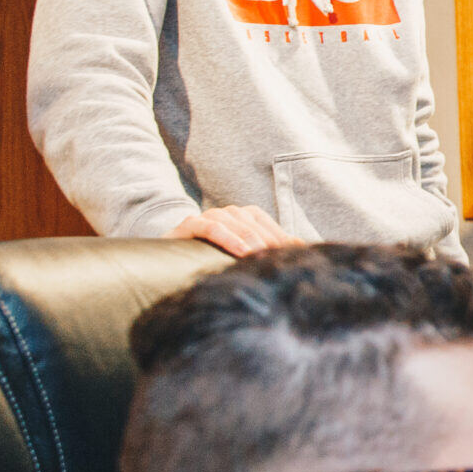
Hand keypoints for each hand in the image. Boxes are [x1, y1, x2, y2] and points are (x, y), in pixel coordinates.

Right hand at [170, 205, 295, 256]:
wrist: (169, 258)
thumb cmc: (212, 257)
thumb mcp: (242, 254)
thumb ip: (268, 248)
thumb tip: (303, 247)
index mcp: (241, 216)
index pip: (265, 222)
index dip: (280, 235)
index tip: (296, 252)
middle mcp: (226, 213)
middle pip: (252, 222)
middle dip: (268, 239)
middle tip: (281, 256)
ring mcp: (207, 216)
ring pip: (233, 223)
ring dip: (250, 238)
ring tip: (262, 255)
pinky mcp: (189, 224)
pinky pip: (210, 227)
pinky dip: (227, 237)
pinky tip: (240, 250)